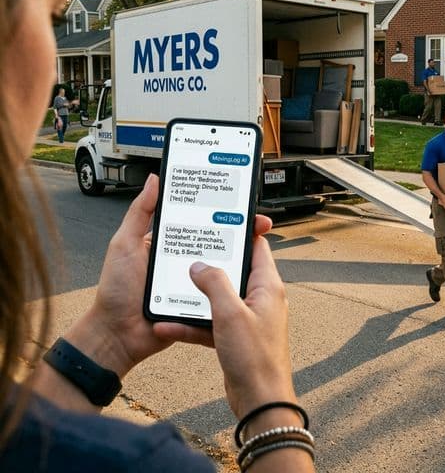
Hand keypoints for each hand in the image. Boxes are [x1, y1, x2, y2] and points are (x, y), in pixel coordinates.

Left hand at [64, 175, 276, 376]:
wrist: (117, 335)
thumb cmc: (115, 291)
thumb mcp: (124, 244)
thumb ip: (139, 212)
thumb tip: (155, 180)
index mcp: (168, 241)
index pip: (198, 220)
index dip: (218, 211)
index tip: (237, 202)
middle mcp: (183, 259)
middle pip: (216, 242)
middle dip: (239, 232)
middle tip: (257, 225)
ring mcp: (193, 281)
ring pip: (222, 266)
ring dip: (238, 259)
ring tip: (255, 249)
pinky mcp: (198, 301)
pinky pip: (218, 292)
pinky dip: (230, 286)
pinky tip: (244, 278)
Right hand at [154, 221, 294, 418]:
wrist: (259, 401)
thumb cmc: (255, 358)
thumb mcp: (230, 313)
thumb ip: (214, 284)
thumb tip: (200, 265)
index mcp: (267, 286)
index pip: (256, 247)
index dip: (240, 233)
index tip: (220, 222)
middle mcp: (260, 298)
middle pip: (233, 270)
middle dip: (210, 263)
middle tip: (188, 250)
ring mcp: (247, 318)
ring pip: (218, 298)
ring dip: (196, 296)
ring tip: (172, 286)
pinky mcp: (236, 337)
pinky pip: (211, 322)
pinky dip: (192, 323)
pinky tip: (168, 324)